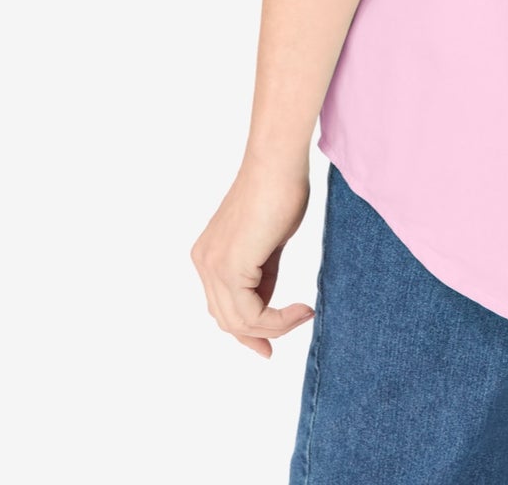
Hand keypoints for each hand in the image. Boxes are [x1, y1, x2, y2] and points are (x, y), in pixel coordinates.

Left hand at [191, 158, 315, 357]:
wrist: (278, 162)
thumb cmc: (279, 189)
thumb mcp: (268, 243)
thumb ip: (261, 274)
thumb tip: (266, 304)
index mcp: (209, 255)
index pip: (224, 308)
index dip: (249, 331)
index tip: (270, 345)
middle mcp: (204, 262)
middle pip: (228, 320)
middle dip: (261, 334)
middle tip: (294, 328)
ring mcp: (213, 265)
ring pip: (238, 321)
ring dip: (274, 326)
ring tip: (303, 314)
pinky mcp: (230, 267)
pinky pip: (251, 313)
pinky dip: (278, 319)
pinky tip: (301, 310)